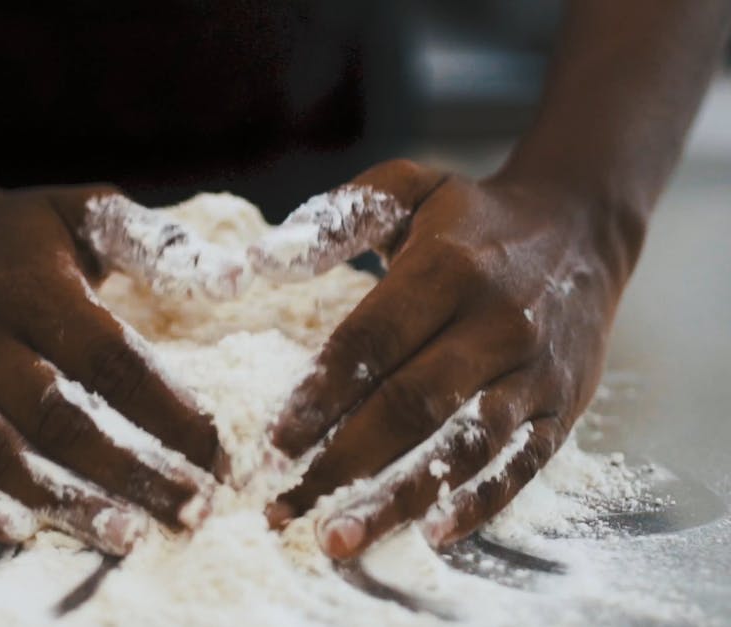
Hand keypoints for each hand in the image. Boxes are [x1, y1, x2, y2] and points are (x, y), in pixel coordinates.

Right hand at [0, 173, 226, 554]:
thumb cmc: (8, 230)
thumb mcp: (79, 212)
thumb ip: (152, 245)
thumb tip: (237, 277)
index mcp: (33, 288)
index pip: (109, 358)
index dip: (166, 409)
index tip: (217, 454)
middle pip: (59, 417)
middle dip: (129, 472)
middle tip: (192, 514)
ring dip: (63, 500)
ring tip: (126, 538)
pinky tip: (22, 532)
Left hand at [260, 159, 629, 558]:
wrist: (582, 227)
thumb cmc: (473, 217)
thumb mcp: (409, 187)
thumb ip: (338, 216)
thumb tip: (261, 261)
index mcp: (448, 267)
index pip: (373, 340)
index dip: (322, 395)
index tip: (275, 443)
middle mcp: (495, 321)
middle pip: (409, 404)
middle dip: (342, 461)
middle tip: (284, 505)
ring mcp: (533, 370)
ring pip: (461, 447)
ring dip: (397, 498)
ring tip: (339, 535)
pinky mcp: (562, 407)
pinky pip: (520, 464)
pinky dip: (478, 503)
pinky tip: (432, 533)